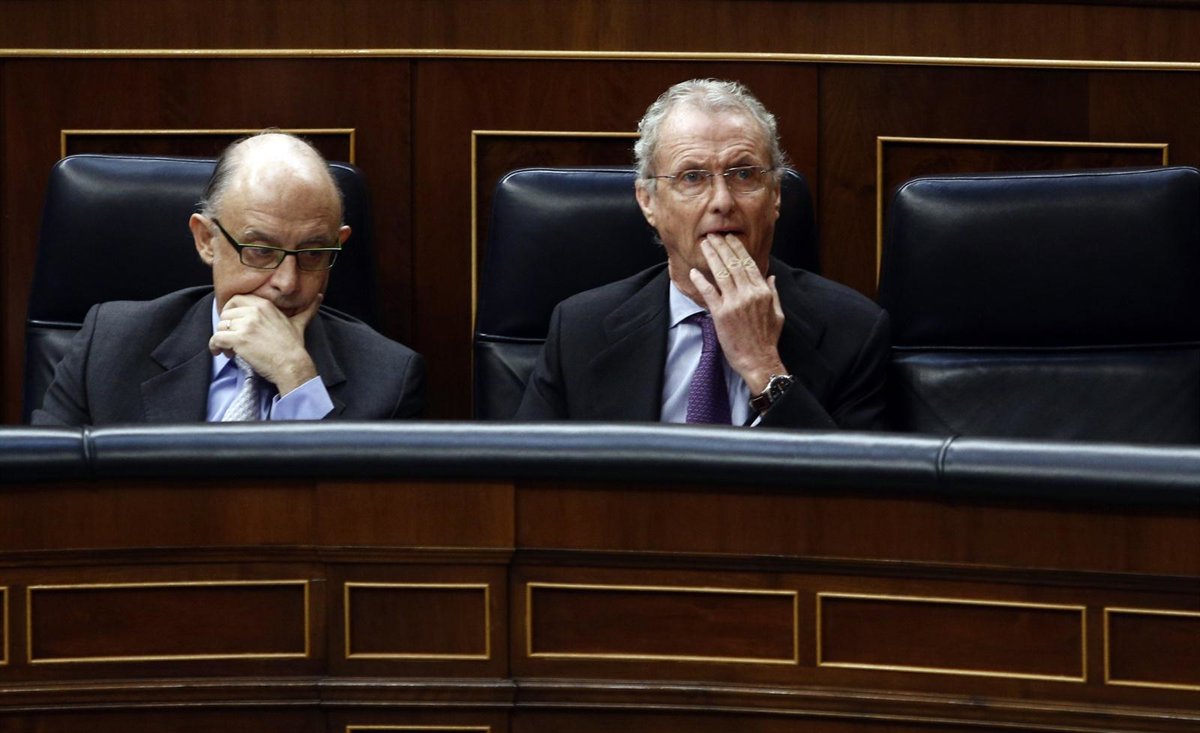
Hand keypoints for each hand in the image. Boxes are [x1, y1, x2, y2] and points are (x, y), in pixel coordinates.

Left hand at [209, 294, 321, 394]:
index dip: (230, 312)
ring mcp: (246, 325)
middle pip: (225, 314)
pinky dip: (215, 347)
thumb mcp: (298, 323)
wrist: (292, 365)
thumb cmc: (294, 347)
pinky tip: (223, 353)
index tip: (233, 323)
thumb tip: (320, 297)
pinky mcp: (238, 339)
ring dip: (221, 339)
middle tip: (232, 339)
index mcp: (264, 304)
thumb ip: (307, 309)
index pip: (236, 300)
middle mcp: (254, 311)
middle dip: (225, 327)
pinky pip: (216, 339)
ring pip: (220, 327)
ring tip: (230, 350)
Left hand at [688, 233, 786, 394]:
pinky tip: (694, 272)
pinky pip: (709, 293)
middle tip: (713, 234)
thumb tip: (770, 277)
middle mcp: (749, 294)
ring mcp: (734, 303)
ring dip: (711, 256)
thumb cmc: (768, 339)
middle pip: (733, 264)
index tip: (729, 238)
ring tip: (704, 245)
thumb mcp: (777, 313)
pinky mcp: (721, 314)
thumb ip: (773, 293)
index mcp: (763, 292)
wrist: (759, 360)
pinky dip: (701, 281)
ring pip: (721, 273)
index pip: (748, 263)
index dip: (737, 248)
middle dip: (722, 246)